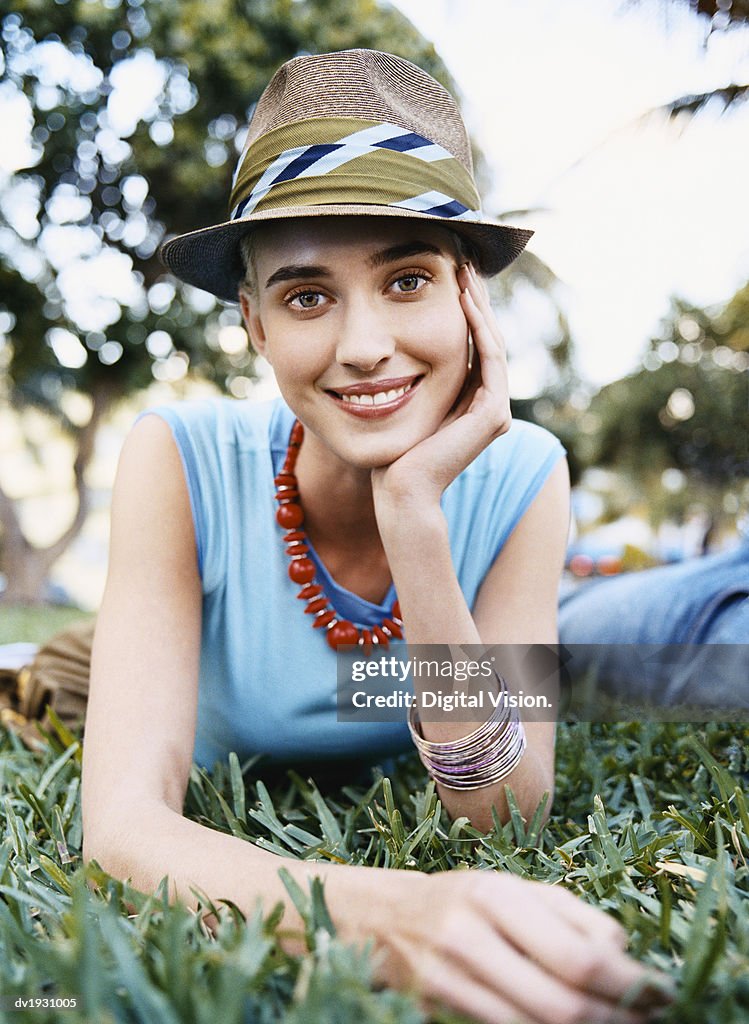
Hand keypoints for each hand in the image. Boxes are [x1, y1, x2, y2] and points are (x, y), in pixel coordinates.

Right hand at [362, 870, 671, 1023]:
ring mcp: (449, 984)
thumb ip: (574, 916)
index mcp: (495, 896)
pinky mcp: (439, 1015)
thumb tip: (628, 957)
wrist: (386, 919)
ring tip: (615, 1022)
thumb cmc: (467, 900)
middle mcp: (468, 939)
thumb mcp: (518, 889)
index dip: (630, 984)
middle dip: (616, 1020)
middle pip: (562, 1006)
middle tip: (647, 1017)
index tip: (663, 991)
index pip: (580, 956)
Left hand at [371, 262, 511, 513]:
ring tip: (464, 271)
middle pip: (486, 338)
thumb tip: (389, 348)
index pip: (472, 344)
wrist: (399, 491)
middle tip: (462, 260)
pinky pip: (489, 358)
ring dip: (478, 304)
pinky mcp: (493, 416)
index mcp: (470, 403)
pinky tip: (462, 299)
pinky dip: (478, 327)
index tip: (448, 274)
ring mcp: (495, 411)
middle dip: (474, 299)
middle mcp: (489, 405)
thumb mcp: (400, 404)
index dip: (464, 309)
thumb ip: (410, 379)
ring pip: (491, 342)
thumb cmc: (391, 455)